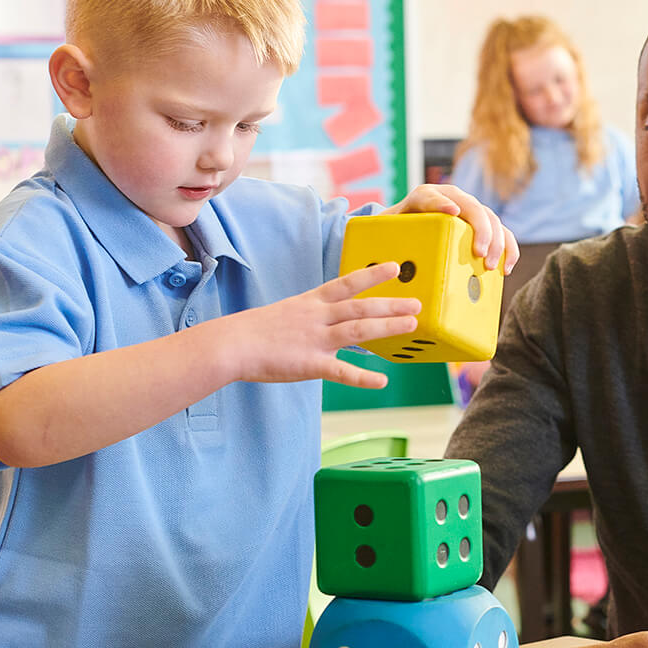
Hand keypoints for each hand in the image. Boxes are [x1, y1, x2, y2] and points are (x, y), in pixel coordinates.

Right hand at [223, 261, 420, 387]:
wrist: (229, 345)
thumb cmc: (256, 331)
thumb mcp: (288, 313)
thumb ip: (314, 315)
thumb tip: (333, 319)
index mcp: (311, 303)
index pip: (346, 283)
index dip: (371, 275)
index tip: (394, 266)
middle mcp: (317, 317)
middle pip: (359, 306)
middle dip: (390, 303)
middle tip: (418, 302)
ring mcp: (314, 340)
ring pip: (357, 331)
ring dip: (386, 327)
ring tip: (411, 324)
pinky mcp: (309, 364)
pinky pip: (340, 371)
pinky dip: (362, 377)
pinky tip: (382, 381)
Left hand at [387, 183, 519, 271]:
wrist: (410, 226)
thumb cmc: (397, 232)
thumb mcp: (388, 232)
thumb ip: (384, 238)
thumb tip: (381, 263)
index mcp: (424, 196)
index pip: (431, 196)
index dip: (441, 203)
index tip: (452, 212)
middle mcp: (451, 198)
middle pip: (471, 207)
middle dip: (480, 230)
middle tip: (479, 254)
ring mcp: (470, 210)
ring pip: (492, 219)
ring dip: (497, 242)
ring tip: (491, 265)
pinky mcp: (483, 225)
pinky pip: (502, 232)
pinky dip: (508, 248)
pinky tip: (506, 267)